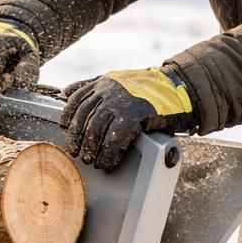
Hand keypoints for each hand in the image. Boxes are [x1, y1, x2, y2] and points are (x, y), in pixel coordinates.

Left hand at [61, 67, 195, 169]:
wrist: (176, 90)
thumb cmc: (147, 89)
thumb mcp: (117, 80)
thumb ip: (92, 85)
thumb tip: (65, 92)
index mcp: (103, 82)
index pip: (76, 100)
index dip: (68, 117)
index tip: (66, 129)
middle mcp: (109, 90)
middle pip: (84, 118)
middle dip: (78, 138)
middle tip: (77, 152)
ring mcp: (120, 103)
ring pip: (96, 130)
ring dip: (91, 149)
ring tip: (92, 160)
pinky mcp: (133, 116)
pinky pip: (114, 140)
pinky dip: (109, 154)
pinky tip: (108, 162)